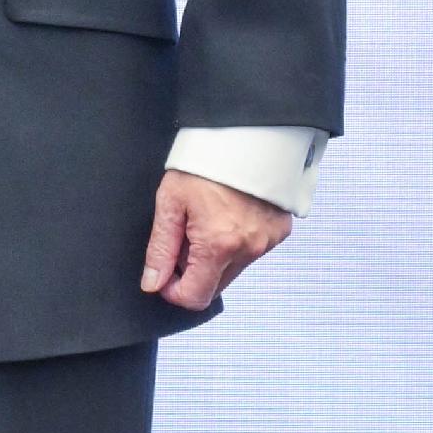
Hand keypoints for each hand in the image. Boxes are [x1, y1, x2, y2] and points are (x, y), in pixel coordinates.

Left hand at [140, 168, 291, 313]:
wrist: (244, 134)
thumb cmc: (205, 164)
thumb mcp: (170, 202)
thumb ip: (160, 249)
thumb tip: (153, 283)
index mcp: (218, 245)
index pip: (195, 298)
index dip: (173, 291)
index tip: (164, 272)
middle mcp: (248, 249)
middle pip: (214, 286)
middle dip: (194, 270)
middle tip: (185, 235)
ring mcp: (268, 242)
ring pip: (233, 269)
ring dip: (215, 256)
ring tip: (207, 219)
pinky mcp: (279, 232)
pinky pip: (252, 251)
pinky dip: (236, 243)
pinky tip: (228, 214)